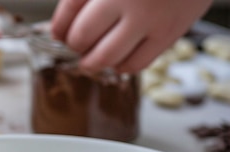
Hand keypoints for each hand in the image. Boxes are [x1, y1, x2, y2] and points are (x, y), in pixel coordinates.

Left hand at [51, 0, 213, 72]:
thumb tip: (59, 32)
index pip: (69, 9)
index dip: (59, 26)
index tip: (59, 33)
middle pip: (82, 36)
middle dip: (75, 44)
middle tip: (78, 43)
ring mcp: (150, 17)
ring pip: (105, 57)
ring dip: (92, 61)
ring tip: (94, 55)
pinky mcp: (170, 32)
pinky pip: (136, 64)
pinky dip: (120, 65)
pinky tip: (119, 55)